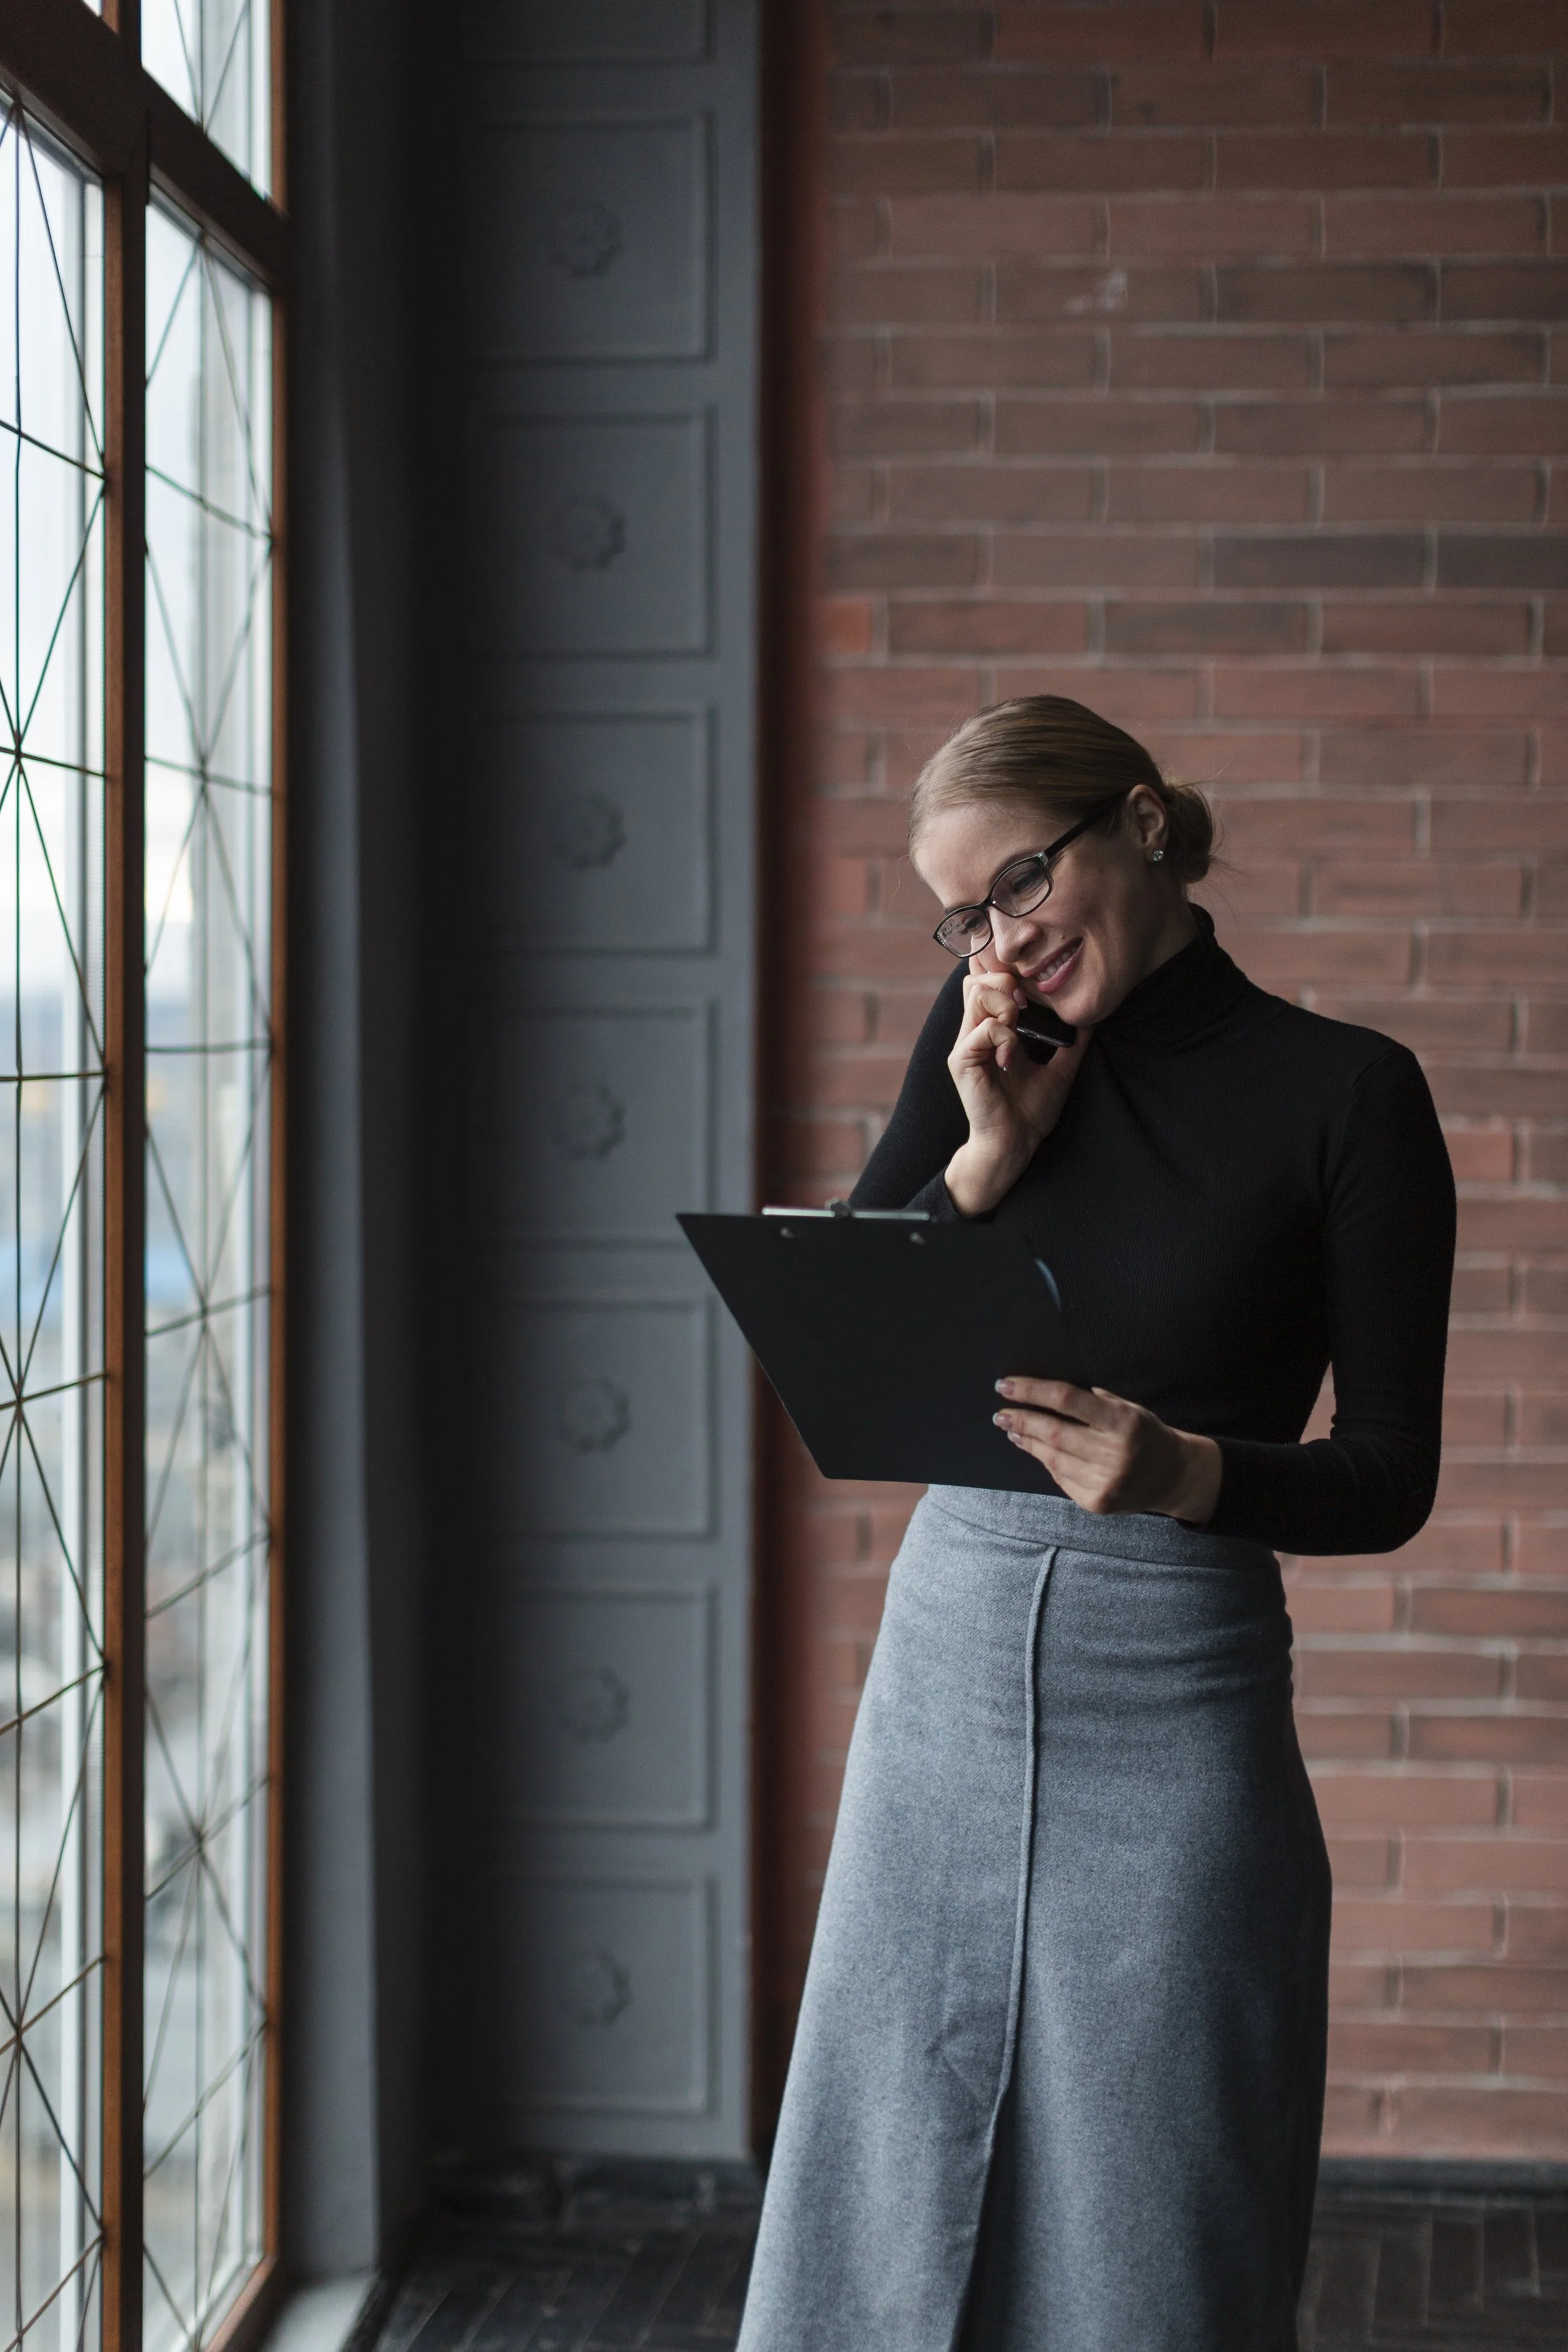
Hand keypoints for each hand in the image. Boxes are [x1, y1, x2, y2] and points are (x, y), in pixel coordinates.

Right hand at [944, 957, 1089, 1216]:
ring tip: (1019, 1026)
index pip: (985, 981)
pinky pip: (981, 1029)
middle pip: (976, 979)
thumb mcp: (1060, 1068)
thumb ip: (1072, 1040)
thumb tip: (1091, 1015)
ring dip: (1004, 1004)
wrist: (1014, 1144)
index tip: (1032, 989)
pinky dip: (1003, 1035)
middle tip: (1026, 1007)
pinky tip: (1012, 1056)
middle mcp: (973, 1032)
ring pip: (975, 994)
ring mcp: (965, 1045)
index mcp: (991, 1030)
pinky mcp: (962, 1061)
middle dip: (1006, 981)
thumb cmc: (1031, 1111)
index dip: (1004, 972)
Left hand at [992, 1378, 1222, 1523]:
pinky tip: (1036, 1450)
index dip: (1032, 1391)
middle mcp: (1114, 1454)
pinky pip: (1060, 1478)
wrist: (1173, 1476)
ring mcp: (1104, 1482)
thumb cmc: (1145, 1434)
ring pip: (1051, 1458)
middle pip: (1053, 1432)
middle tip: (1001, 1412)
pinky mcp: (1096, 1503)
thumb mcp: (1127, 1408)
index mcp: (1122, 1422)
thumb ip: (1092, 1401)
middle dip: (1021, 1419)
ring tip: (1012, 1429)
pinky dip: (1046, 1461)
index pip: (1067, 1400)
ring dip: (1026, 1441)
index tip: (1006, 1385)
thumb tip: (1042, 1392)